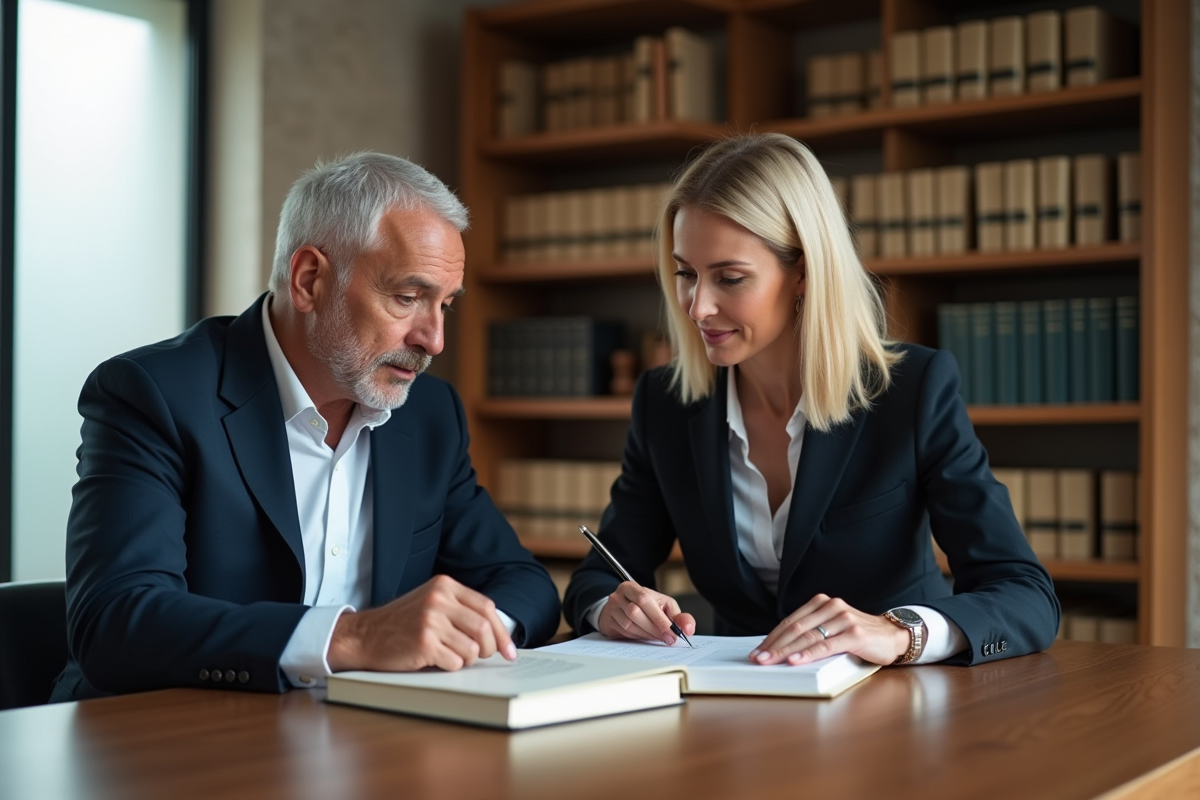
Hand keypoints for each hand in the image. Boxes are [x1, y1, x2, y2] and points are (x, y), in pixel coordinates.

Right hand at [327, 575, 515, 671]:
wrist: (364, 635)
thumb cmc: (401, 624)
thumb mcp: (431, 604)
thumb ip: (461, 610)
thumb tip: (497, 635)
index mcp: (445, 586)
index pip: (487, 607)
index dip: (502, 632)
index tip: (509, 651)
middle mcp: (439, 599)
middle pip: (484, 628)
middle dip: (488, 649)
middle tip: (480, 657)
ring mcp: (431, 620)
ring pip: (472, 649)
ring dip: (466, 660)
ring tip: (449, 656)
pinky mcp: (424, 642)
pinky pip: (455, 662)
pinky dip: (450, 667)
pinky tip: (433, 660)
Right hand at [596, 581, 695, 645]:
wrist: (621, 609)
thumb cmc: (646, 607)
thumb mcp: (664, 607)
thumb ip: (678, 617)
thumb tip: (688, 628)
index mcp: (633, 587)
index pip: (645, 600)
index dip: (660, 619)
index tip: (673, 633)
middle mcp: (620, 595)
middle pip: (635, 612)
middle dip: (655, 628)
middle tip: (668, 639)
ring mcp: (612, 608)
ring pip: (629, 624)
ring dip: (646, 634)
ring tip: (657, 638)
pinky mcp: (608, 621)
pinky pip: (623, 632)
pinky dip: (637, 637)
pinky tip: (644, 637)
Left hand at [749, 594, 909, 666]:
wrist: (892, 635)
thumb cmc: (858, 635)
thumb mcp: (832, 628)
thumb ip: (812, 632)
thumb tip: (780, 649)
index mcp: (821, 603)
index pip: (790, 621)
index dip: (772, 637)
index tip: (757, 651)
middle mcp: (831, 607)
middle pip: (795, 629)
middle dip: (774, 645)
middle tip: (758, 658)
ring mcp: (843, 619)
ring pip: (808, 637)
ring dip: (786, 651)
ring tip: (770, 661)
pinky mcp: (854, 634)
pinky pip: (826, 646)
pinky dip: (808, 654)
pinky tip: (795, 660)